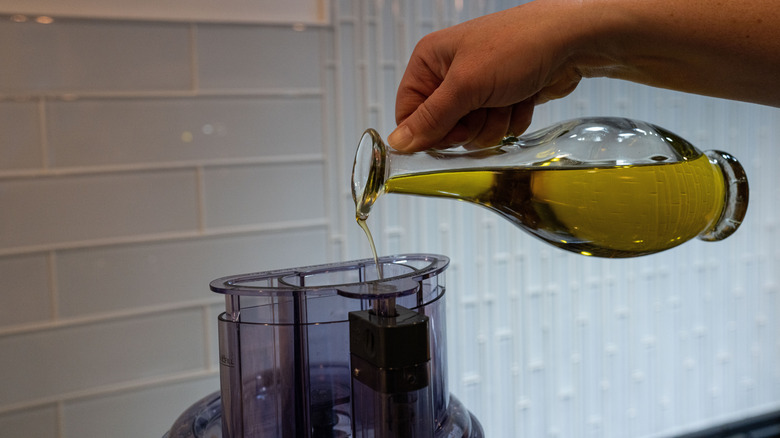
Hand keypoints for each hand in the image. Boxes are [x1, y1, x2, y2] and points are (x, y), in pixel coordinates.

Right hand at [388, 1, 589, 151]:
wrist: (572, 41)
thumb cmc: (518, 47)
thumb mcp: (466, 85)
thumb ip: (430, 119)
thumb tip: (397, 143)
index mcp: (429, 61)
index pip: (409, 113)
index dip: (429, 131)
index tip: (452, 131)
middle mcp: (450, 74)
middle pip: (442, 129)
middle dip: (469, 127)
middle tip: (484, 107)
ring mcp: (478, 88)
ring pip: (472, 134)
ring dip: (494, 125)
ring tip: (508, 99)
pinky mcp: (502, 100)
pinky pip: (497, 130)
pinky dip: (512, 120)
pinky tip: (523, 98)